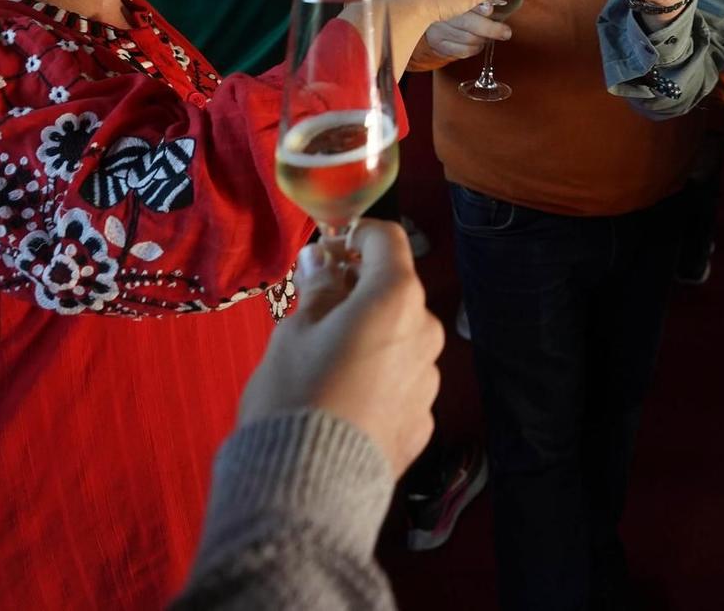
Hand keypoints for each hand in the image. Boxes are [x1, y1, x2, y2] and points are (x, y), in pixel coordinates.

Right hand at [235, 223, 444, 478]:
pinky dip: (378, 382)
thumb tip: (323, 258)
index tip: (327, 251)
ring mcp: (429, 380)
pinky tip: (343, 403)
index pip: (387, 240)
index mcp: (395, 298)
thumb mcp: (294, 331)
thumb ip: (318, 288)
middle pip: (395, 294)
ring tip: (325, 366)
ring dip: (371, 339)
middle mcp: (425, 333)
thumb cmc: (295, 395)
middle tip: (314, 313)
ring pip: (400, 341)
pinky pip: (400, 384)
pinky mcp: (424, 422)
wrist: (309, 487)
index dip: (356, 237)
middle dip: (360, 294)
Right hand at [423, 7, 510, 61]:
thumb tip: (491, 6)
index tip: (491, 10)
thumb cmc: (448, 2)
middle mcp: (440, 16)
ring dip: (483, 40)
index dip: (482, 8)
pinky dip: (474, 49)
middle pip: (469, 25)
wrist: (422, 11)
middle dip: (492, 30)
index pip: (467, 5)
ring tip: (489, 35)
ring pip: (468, 40)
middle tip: (505, 32)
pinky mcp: (438, 45)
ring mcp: (437, 32)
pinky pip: (462, 52)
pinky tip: (478, 44)